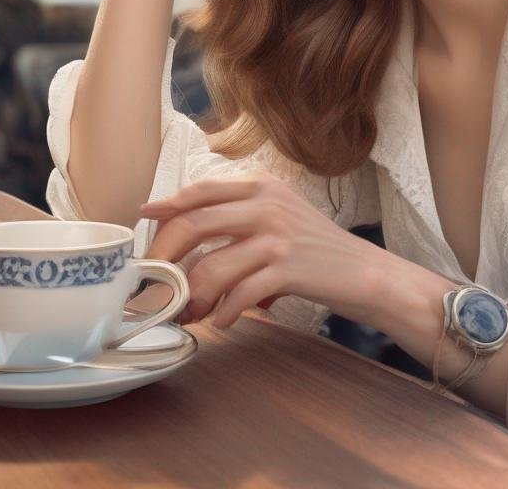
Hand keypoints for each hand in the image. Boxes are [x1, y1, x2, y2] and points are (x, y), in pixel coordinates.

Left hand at [138, 172, 385, 329]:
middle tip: (154, 283)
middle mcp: (267, 205)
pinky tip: (221, 321)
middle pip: (194, 224)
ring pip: (211, 267)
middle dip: (164, 257)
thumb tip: (182, 230)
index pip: (202, 190)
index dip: (168, 204)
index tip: (144, 216)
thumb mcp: (280, 214)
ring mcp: (277, 237)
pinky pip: (238, 295)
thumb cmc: (314, 247)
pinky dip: (222, 314)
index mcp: (262, 187)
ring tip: (190, 313)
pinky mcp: (287, 270)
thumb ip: (239, 214)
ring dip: (191, 298)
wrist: (363, 271)